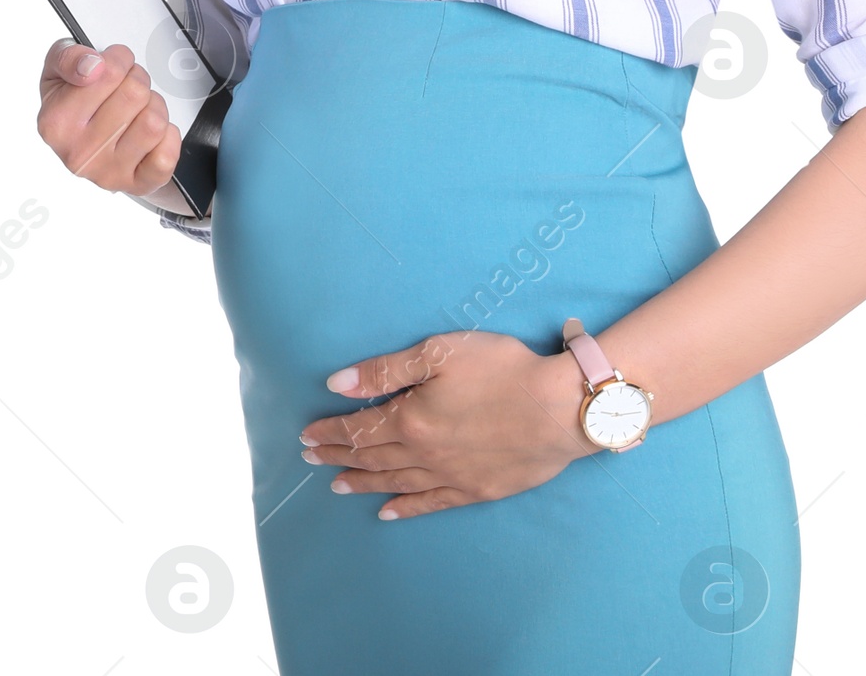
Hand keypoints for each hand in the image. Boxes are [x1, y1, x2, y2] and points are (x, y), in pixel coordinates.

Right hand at [35, 38, 181, 195]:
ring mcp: (108, 172)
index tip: (110, 65)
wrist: (83, 146)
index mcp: (56, 122)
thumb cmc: (72, 106)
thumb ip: (68, 57)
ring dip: (153, 107)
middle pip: (136, 92)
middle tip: (125, 87)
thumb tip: (91, 66)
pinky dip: (167, 138)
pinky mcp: (135, 185)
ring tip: (136, 110)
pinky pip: (167, 155)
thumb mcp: (57, 72)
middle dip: (137, 80)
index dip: (118, 59)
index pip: (109, 71)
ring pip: (154, 121)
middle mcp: (79, 152)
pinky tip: (149, 135)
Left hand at [297, 330, 594, 520]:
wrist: (559, 409)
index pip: (359, 429)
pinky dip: (405, 508)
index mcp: (410, 420)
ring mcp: (450, 477)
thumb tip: (338, 384)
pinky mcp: (476, 490)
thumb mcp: (440, 353)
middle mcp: (424, 455)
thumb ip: (386, 370)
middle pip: (371, 457)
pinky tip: (388, 512)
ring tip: (337, 486)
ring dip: (363, 483)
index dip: (331, 430)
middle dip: (338, 456)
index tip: (306, 434)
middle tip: (311, 459)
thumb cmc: (502, 369)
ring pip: (394, 483)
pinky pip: (430, 504)